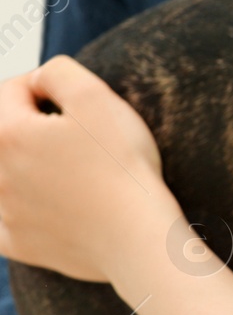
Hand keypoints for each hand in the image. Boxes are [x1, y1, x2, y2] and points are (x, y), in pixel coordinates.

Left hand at [0, 56, 178, 282]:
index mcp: (8, 135)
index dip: (43, 85)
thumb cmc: (122, 166)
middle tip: (74, 132)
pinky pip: (1, 221)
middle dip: (31, 125)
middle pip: (4, 133)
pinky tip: (39, 204)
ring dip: (23, 164)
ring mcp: (4, 212)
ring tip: (65, 167)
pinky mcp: (18, 243)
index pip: (11, 92)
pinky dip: (14, 209)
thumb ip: (59, 72)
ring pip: (2, 176)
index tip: (75, 98)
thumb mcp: (97, 97)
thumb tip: (40, 78)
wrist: (137, 238)